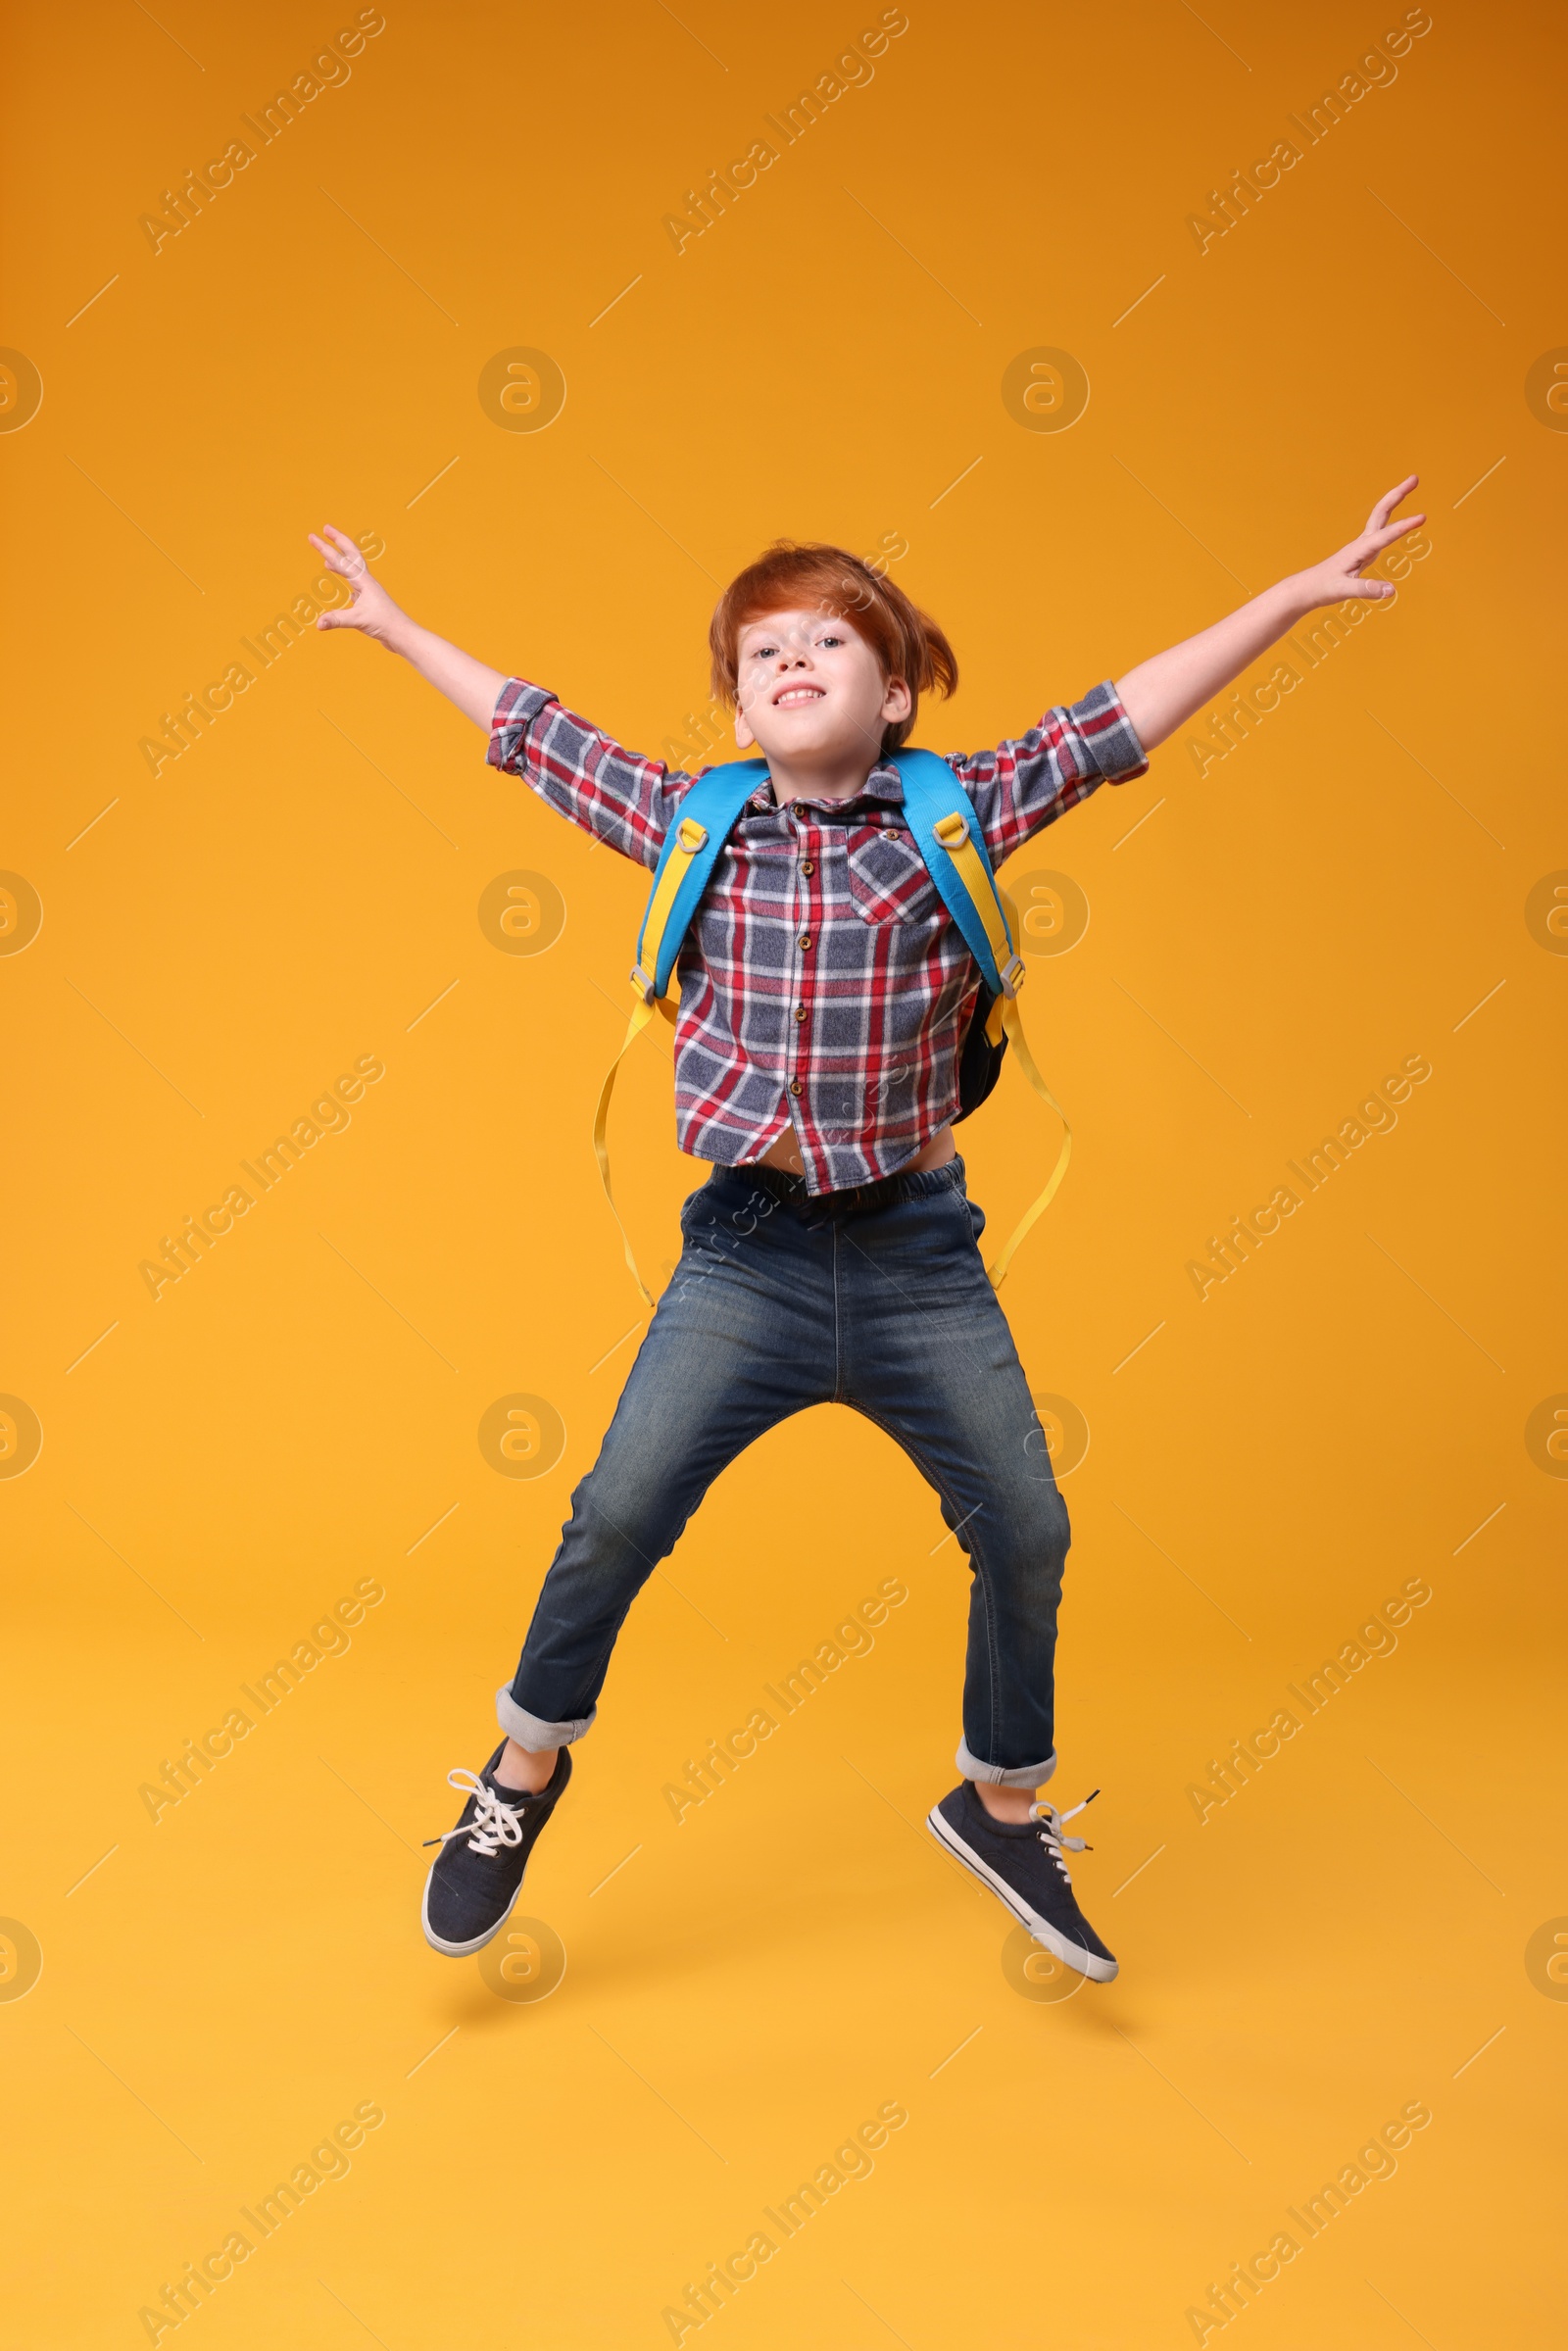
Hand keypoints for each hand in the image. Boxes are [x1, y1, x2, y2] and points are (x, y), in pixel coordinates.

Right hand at [307, 524, 405, 643]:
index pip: (340, 561)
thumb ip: (337, 620)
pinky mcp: (370, 602)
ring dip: (340, 561)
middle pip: (351, 555)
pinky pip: (355, 585)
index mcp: (364, 581)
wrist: (402, 635)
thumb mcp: (358, 621)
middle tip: (326, 528)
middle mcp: (367, 582)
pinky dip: (347, 582)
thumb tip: (318, 624)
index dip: (324, 548)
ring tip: (326, 561)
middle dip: (338, 540)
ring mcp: (369, 591)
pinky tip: (345, 588)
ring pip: (353, 570)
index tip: (312, 536)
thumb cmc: (385, 625)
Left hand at [1290, 475, 1425, 610]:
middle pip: (1382, 512)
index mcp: (1358, 550)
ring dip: (1396, 500)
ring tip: (1411, 485)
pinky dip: (1392, 518)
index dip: (1403, 527)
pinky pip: (1381, 530)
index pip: (1384, 535)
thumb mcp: (1343, 591)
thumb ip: (1366, 589)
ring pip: (1381, 517)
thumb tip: (1391, 590)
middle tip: (1415, 478)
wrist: (1307, 588)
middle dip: (1398, 494)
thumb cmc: (1322, 588)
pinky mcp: (1363, 552)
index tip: (1422, 517)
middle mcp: (1362, 543)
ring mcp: (1363, 546)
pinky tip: (1399, 521)